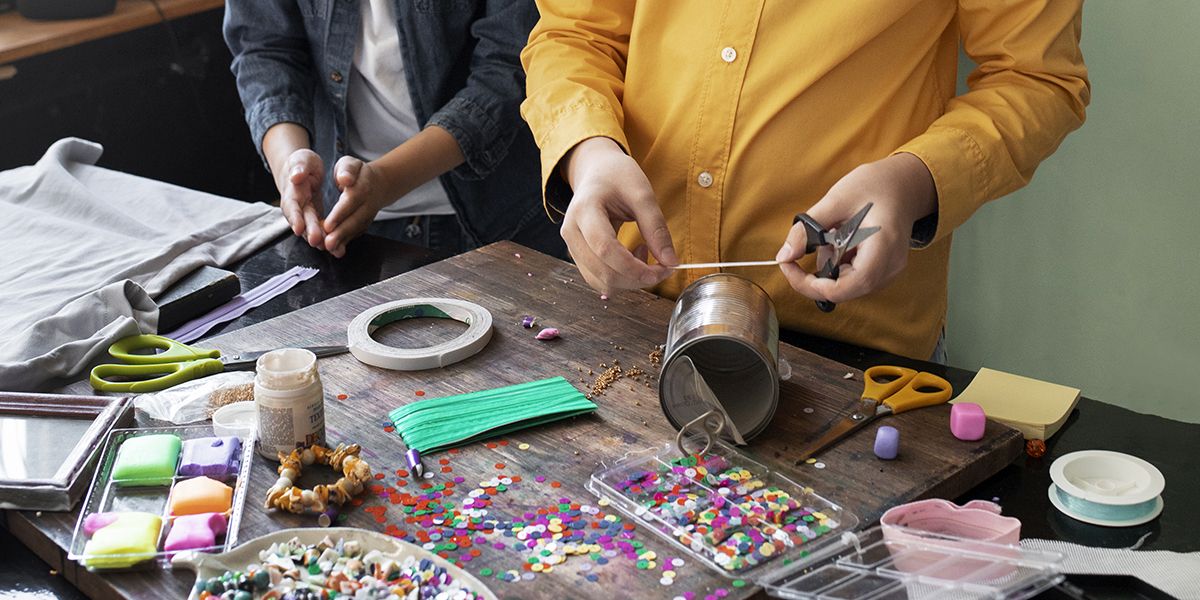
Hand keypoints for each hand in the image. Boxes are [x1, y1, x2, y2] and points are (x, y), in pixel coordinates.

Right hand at [277, 149, 326, 249]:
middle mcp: (297, 206)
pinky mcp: (314, 219)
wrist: (303, 171)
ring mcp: (305, 214)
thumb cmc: (304, 164)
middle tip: (317, 241)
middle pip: (301, 221)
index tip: (299, 228)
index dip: (294, 217)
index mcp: (292, 192)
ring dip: (319, 240)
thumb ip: (300, 166)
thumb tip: (295, 176)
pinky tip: (336, 248)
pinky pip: (320, 230)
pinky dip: (327, 239)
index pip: (291, 206)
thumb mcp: (302, 159)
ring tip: (329, 248)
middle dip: (308, 232)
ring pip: (310, 230)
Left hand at [322, 156, 391, 257]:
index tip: (328, 225)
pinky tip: (335, 250)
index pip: (351, 201)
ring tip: (330, 249)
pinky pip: (356, 234)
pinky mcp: (364, 224)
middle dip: (341, 233)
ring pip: (356, 229)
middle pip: (354, 219)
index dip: (340, 214)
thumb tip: (345, 179)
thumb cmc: (359, 173)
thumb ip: (347, 170)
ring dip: (343, 240)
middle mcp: (367, 204)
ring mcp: (368, 216)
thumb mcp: (350, 164)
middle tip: (328, 243)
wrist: (379, 184)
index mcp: (363, 187)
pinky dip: (346, 242)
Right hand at [561, 137, 677, 293]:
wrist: (596, 171)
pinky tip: (631, 258)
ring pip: (600, 281)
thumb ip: (656, 227)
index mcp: (584, 210)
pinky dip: (621, 277)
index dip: (634, 267)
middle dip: (637, 278)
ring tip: (644, 253)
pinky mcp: (578, 255)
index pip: (605, 249)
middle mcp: (571, 231)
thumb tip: (670, 262)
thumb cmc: (616, 176)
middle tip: (663, 266)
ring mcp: (572, 246)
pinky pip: (599, 279)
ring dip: (630, 279)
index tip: (662, 269)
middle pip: (603, 272)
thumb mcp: (642, 193)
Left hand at [775, 152, 936, 303]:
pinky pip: (853, 278)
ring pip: (847, 286)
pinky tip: (842, 240)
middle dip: (817, 275)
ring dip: (829, 266)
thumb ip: (807, 229)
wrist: (904, 183)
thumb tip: (783, 256)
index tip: (790, 268)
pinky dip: (839, 264)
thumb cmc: (875, 186)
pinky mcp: (883, 270)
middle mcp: (890, 267)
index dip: (812, 286)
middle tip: (806, 245)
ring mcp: (889, 271)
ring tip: (833, 234)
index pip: (847, 287)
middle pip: (844, 290)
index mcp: (883, 248)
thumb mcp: (836, 200)